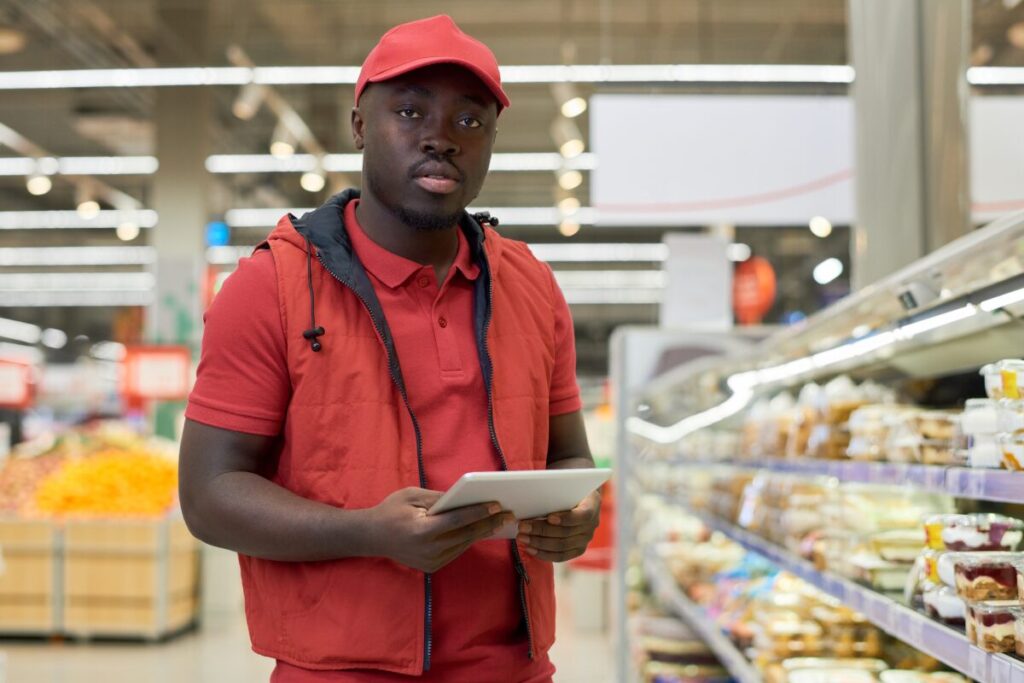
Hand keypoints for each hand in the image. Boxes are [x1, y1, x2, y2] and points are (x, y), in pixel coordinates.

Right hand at [365, 487, 513, 572]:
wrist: (371, 537)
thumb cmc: (391, 511)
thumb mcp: (412, 496)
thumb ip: (439, 498)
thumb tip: (465, 496)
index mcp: (422, 531)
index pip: (457, 520)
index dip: (478, 512)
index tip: (497, 505)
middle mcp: (428, 550)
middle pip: (466, 535)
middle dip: (489, 523)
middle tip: (509, 514)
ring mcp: (430, 562)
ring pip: (464, 545)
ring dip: (483, 532)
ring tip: (501, 521)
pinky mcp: (432, 567)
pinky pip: (456, 551)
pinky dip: (469, 539)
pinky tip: (482, 529)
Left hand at [516, 490, 600, 561]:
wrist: (577, 497)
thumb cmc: (567, 487)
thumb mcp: (566, 484)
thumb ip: (556, 488)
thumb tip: (533, 491)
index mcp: (592, 504)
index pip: (583, 515)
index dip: (566, 518)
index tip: (549, 517)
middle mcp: (592, 524)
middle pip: (567, 532)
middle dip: (542, 530)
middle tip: (522, 526)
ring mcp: (586, 539)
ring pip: (562, 546)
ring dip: (539, 542)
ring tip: (522, 537)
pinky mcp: (577, 550)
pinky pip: (560, 556)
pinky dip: (543, 553)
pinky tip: (529, 548)